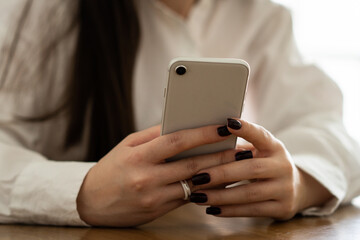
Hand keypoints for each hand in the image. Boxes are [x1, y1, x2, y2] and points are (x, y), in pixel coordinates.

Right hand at [76, 124, 240, 226]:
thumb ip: (154, 136)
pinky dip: (205, 190)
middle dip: (221, 156)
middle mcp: (147, 178)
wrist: (91, 202)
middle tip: (243, 150)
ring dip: (219, 175)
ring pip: (194, 185)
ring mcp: (153, 197)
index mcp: (138, 156)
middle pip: (192, 165)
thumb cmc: (111, 169)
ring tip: (238, 166)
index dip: (203, 133)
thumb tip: (181, 125)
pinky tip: (220, 183)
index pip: (176, 141)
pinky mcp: (158, 210)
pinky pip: (187, 199)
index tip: (224, 127)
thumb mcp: (128, 146)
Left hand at [189, 118, 331, 219]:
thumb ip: (238, 148)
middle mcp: (283, 166)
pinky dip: (229, 210)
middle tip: (197, 176)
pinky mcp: (283, 208)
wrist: (297, 190)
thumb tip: (203, 145)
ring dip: (220, 196)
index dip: (246, 129)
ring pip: (249, 194)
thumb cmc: (265, 165)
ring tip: (198, 196)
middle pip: (251, 169)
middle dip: (221, 173)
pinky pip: (252, 211)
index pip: (261, 135)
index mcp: (274, 147)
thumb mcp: (259, 152)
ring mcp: (285, 189)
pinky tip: (211, 209)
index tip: (228, 123)